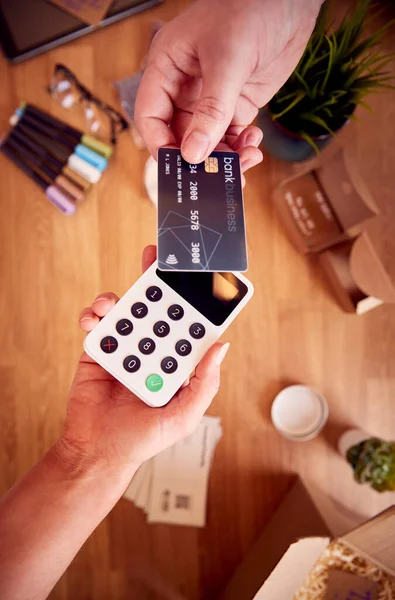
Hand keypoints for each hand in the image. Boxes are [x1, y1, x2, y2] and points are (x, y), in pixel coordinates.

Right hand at [58, 246, 228, 474]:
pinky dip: (94, 315)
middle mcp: (153, 349)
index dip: (195, 302)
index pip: (188, 326)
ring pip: (126, 311)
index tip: (200, 278)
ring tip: (113, 301)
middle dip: (157, 283)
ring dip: (120, 298)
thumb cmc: (143, 438)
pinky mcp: (100, 350)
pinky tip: (95, 318)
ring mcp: (126, 347)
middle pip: (157, 310)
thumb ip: (203, 384)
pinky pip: (98, 324)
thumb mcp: (183, 416)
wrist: (97, 451)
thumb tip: (221, 346)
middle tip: (156, 256)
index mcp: (176, 362)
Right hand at [135, 0, 321, 168]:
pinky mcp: (237, 104)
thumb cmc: (251, 8)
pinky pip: (231, 137)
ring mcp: (211, 98)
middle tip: (216, 174)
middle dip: (197, 157)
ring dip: (223, 157)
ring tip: (246, 159)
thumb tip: (194, 153)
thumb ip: (212, 109)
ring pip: (206, 142)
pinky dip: (241, 148)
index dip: (161, 145)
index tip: (181, 167)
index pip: (151, 116)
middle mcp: (185, 87)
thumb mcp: (228, 59)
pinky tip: (254, 145)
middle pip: (179, 136)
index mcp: (167, 68)